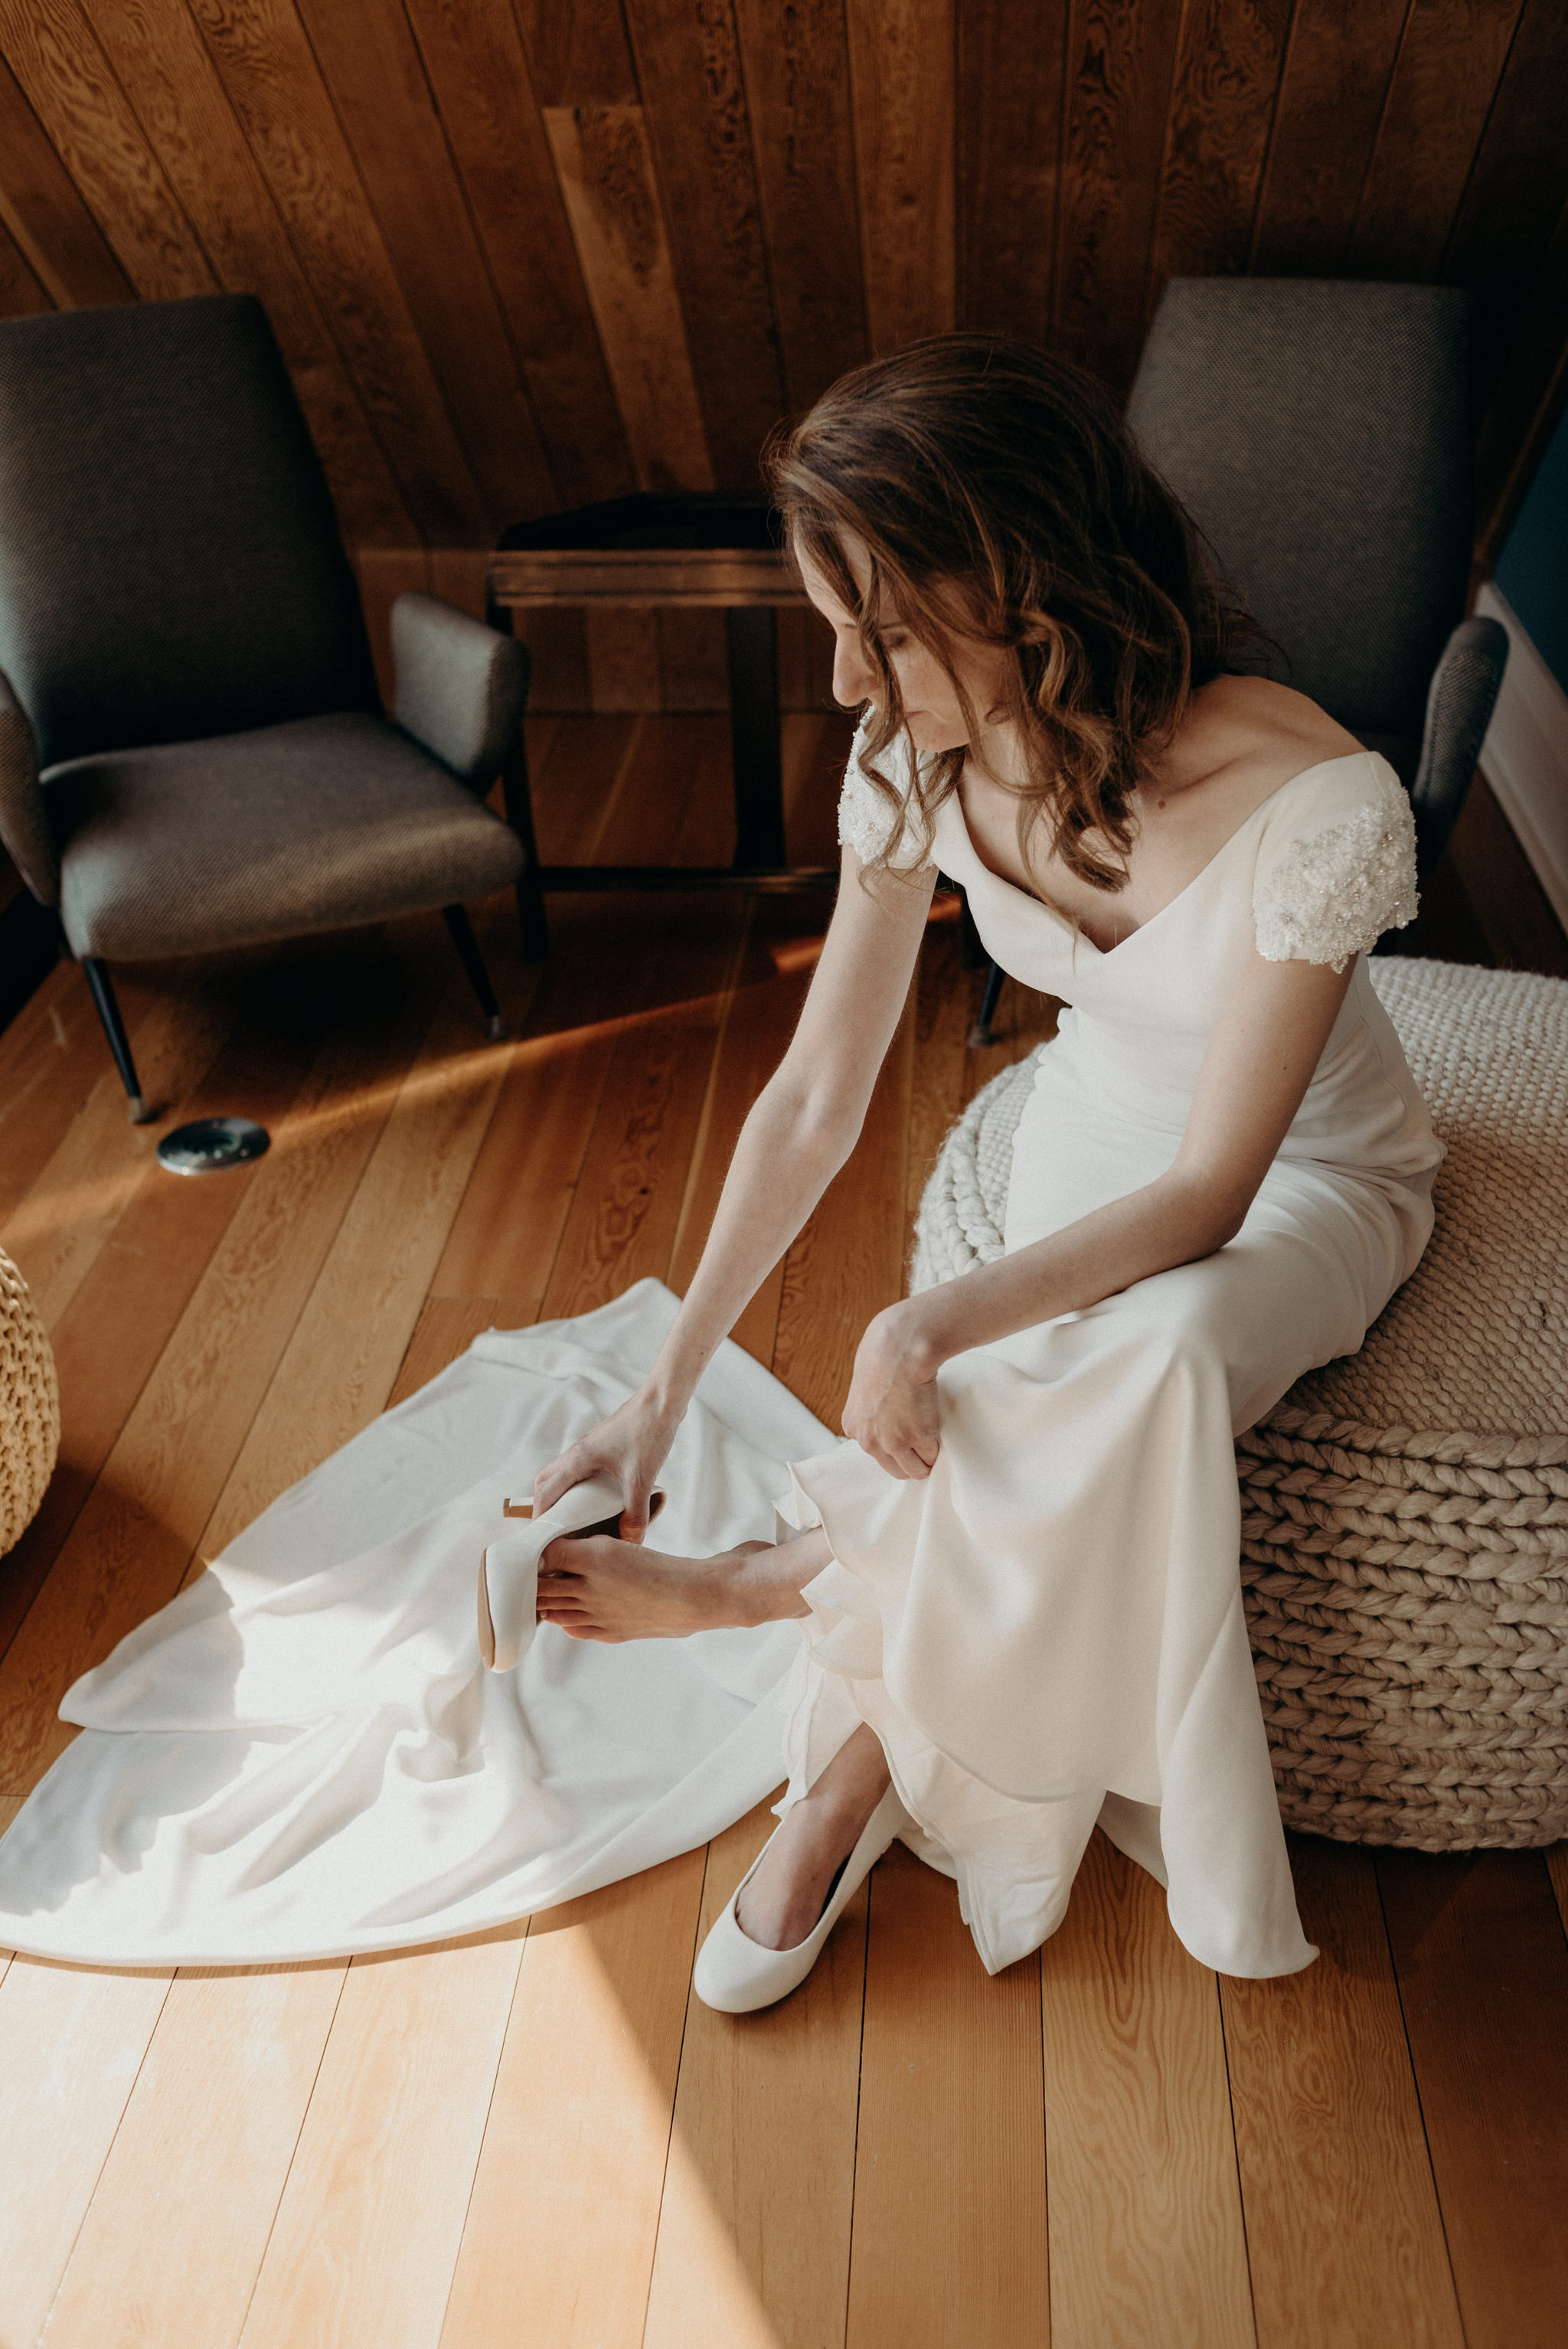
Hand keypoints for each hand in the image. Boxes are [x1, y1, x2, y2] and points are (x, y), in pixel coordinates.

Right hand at [532, 1385, 680, 1541]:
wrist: (662, 1401)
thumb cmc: (648, 1431)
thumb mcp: (641, 1478)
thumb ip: (635, 1513)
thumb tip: (630, 1543)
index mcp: (578, 1458)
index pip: (545, 1494)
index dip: (540, 1519)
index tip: (543, 1541)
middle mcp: (576, 1452)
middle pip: (545, 1483)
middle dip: (545, 1507)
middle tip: (556, 1531)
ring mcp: (587, 1449)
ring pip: (561, 1476)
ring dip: (561, 1497)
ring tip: (574, 1521)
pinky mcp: (600, 1448)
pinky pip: (578, 1471)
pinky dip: (578, 1488)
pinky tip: (598, 1501)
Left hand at [842, 1302, 940, 1478]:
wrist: (898, 1349)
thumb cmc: (883, 1356)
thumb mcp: (864, 1387)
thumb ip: (870, 1409)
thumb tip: (885, 1415)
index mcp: (854, 1427)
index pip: (875, 1454)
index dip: (894, 1448)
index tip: (904, 1440)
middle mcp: (869, 1441)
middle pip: (895, 1469)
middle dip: (910, 1460)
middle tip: (922, 1447)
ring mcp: (894, 1442)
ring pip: (915, 1470)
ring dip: (925, 1459)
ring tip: (932, 1443)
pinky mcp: (918, 1438)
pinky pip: (932, 1455)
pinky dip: (938, 1446)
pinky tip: (938, 1428)